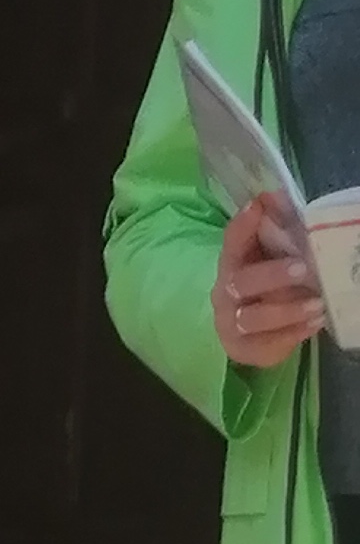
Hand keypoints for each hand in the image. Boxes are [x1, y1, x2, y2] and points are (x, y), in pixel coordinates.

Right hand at [214, 195, 326, 366]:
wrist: (254, 330)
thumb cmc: (268, 284)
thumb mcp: (273, 254)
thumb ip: (275, 227)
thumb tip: (274, 194)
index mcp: (231, 264)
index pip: (231, 242)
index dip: (242, 226)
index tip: (258, 206)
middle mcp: (224, 294)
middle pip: (241, 283)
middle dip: (271, 275)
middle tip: (302, 270)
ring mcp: (230, 324)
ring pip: (252, 318)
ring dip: (287, 311)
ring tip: (318, 306)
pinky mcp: (242, 349)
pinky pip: (264, 345)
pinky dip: (292, 335)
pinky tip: (314, 325)